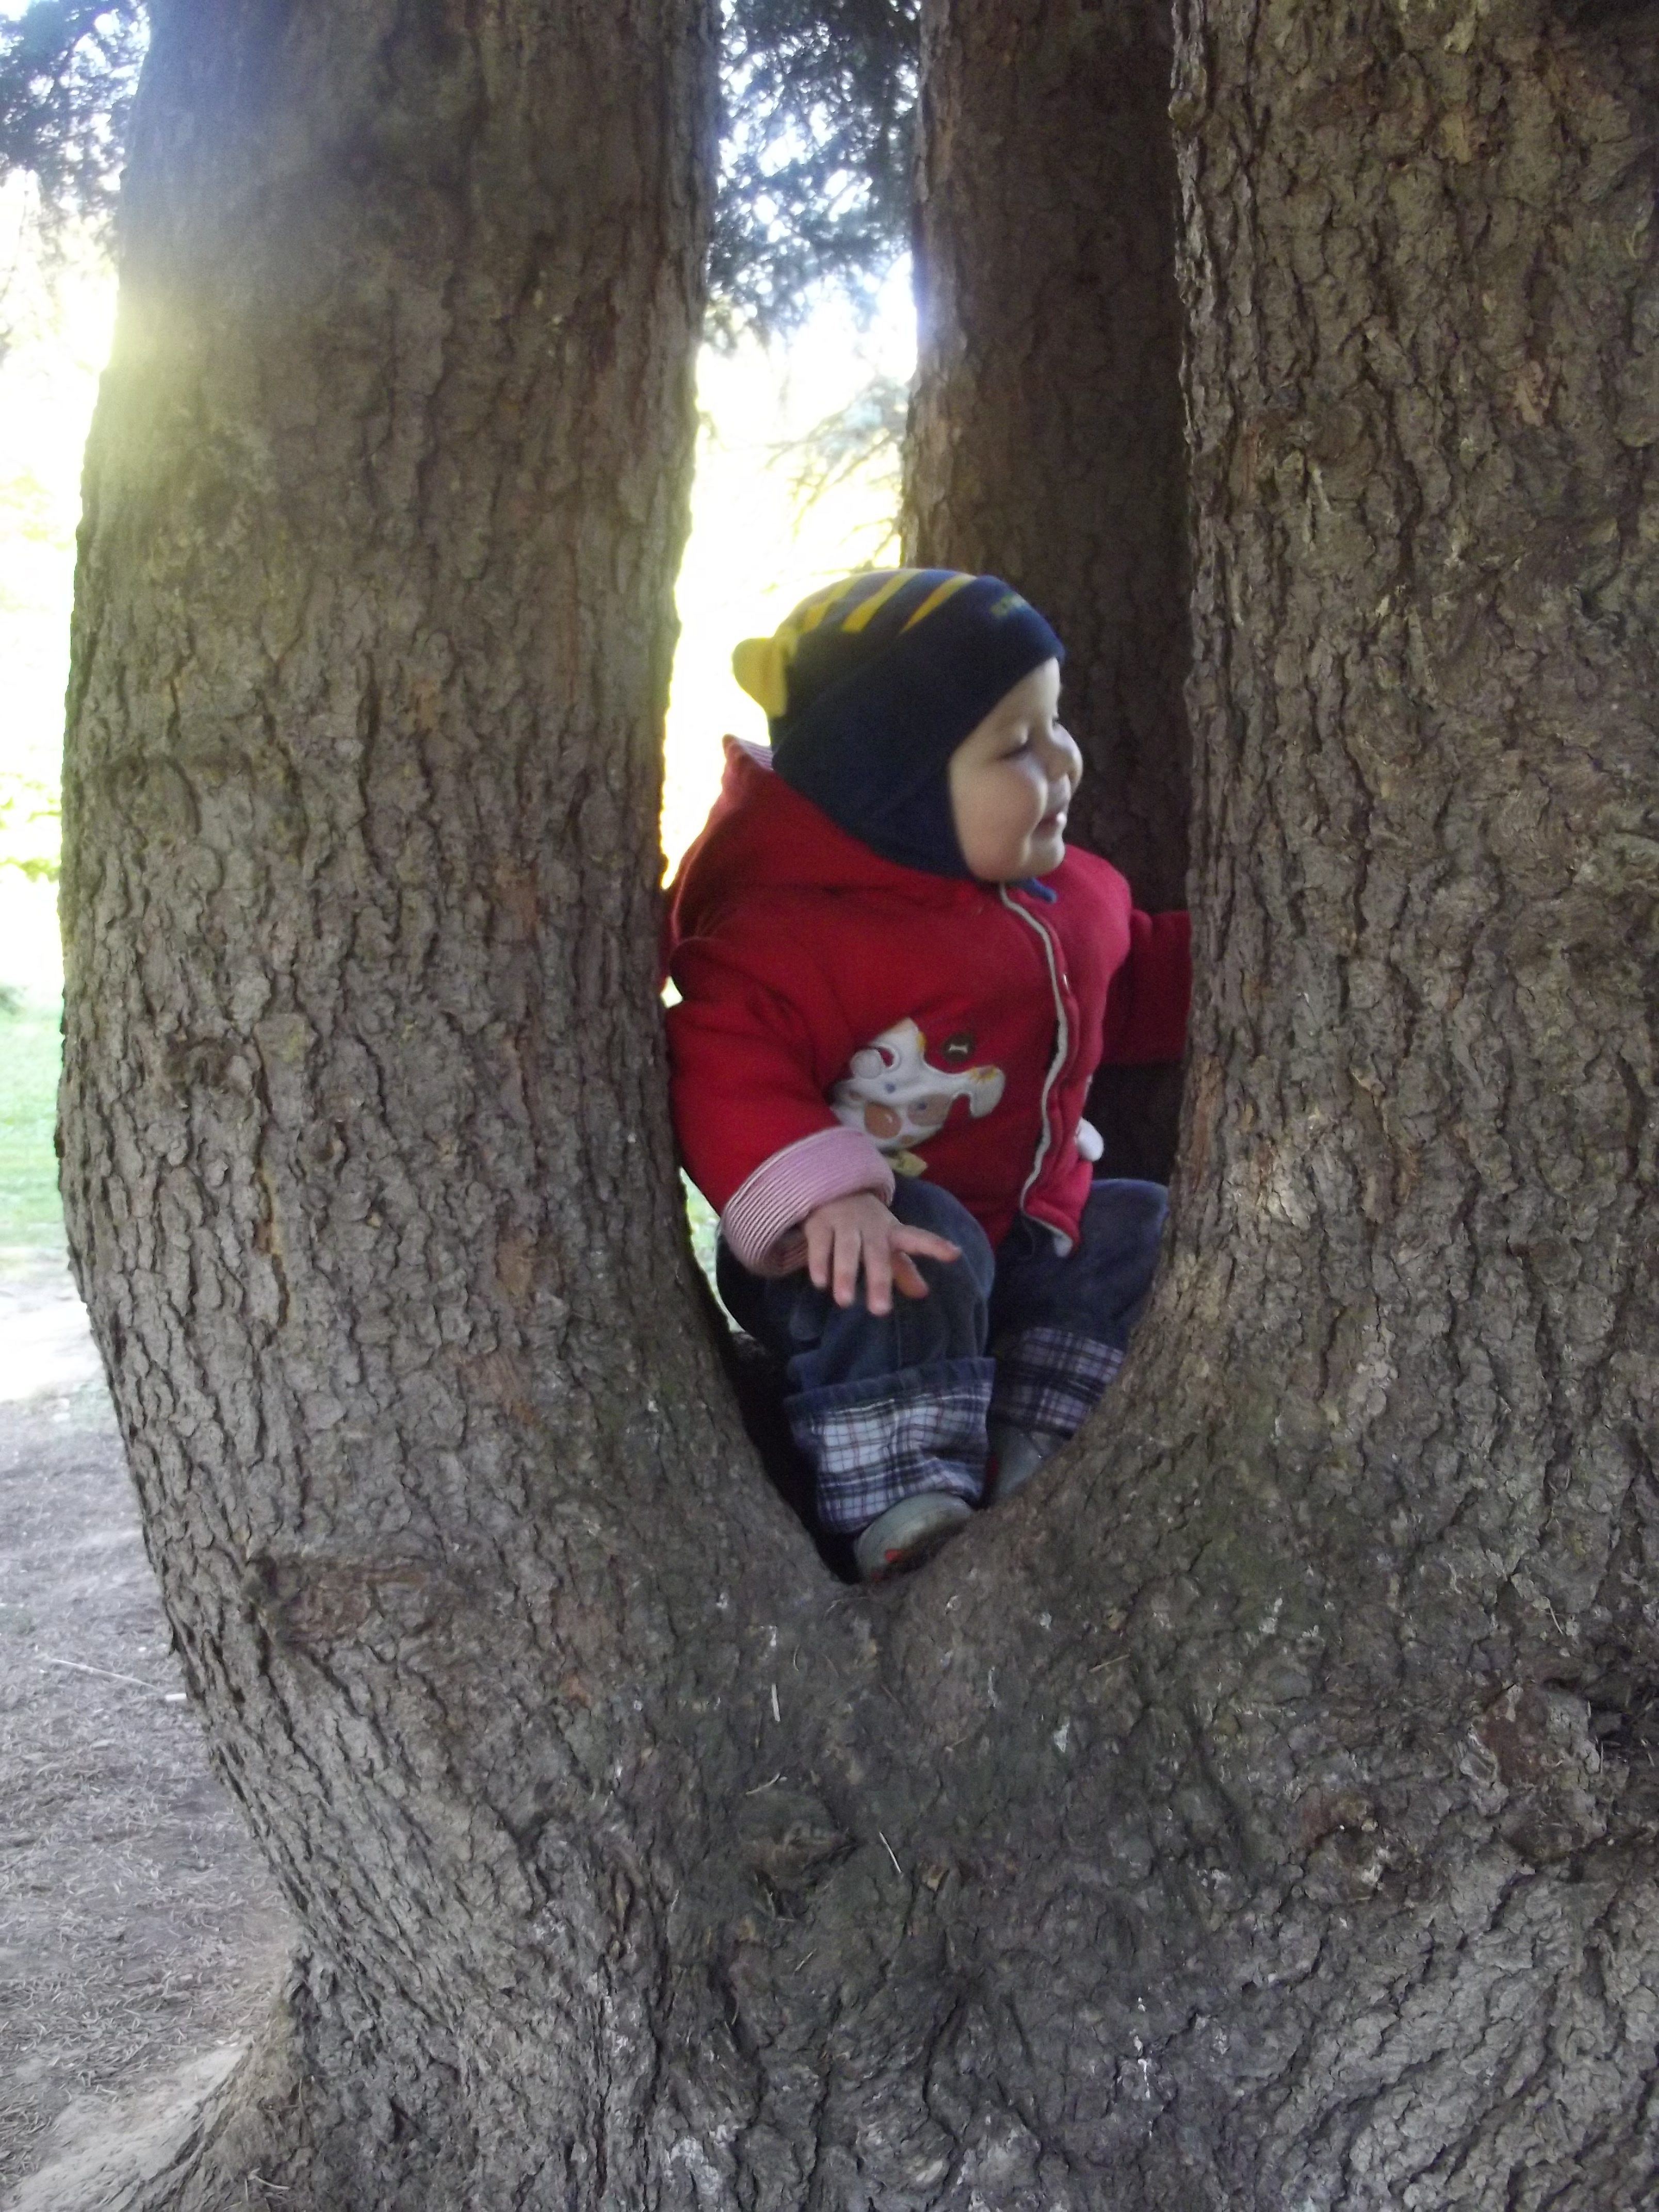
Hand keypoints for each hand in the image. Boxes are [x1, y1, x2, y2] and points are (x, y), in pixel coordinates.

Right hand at [802, 1191, 960, 1316]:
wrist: (831, 1189)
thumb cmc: (866, 1225)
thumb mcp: (886, 1243)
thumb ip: (903, 1268)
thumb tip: (922, 1293)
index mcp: (892, 1231)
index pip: (917, 1238)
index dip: (935, 1246)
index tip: (954, 1254)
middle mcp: (871, 1226)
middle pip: (877, 1253)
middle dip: (879, 1280)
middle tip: (880, 1311)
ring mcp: (845, 1223)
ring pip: (846, 1248)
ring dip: (845, 1274)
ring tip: (845, 1302)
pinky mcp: (820, 1224)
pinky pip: (820, 1245)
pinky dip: (820, 1263)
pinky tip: (821, 1283)